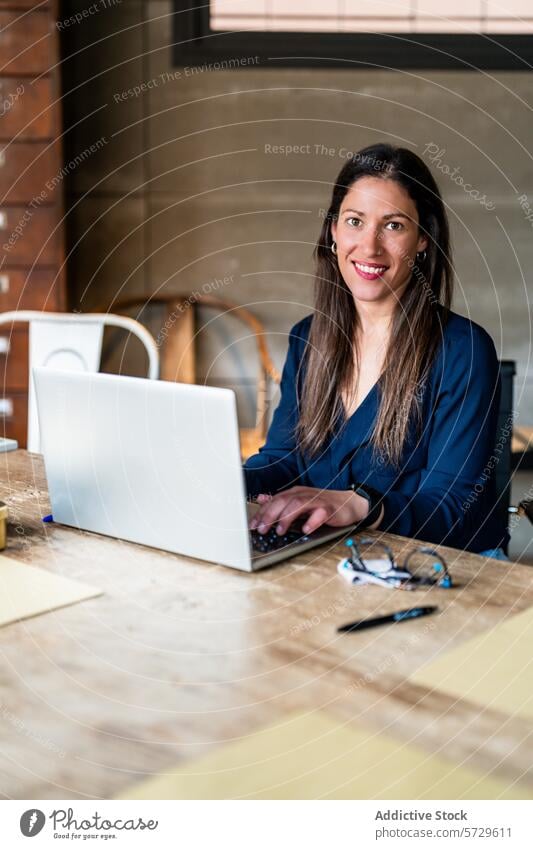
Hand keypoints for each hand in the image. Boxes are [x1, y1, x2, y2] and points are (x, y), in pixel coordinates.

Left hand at [248, 485, 375, 535]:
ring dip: (287, 517)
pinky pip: (320, 513)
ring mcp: (317, 500)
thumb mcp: (299, 502)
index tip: (253, 525)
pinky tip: (306, 529)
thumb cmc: (322, 505)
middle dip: (271, 515)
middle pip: (284, 501)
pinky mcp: (330, 509)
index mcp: (295, 493)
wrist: (349, 503)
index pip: (275, 500)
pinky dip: (312, 521)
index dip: (263, 513)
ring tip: (280, 530)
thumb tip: (261, 499)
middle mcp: (305, 494)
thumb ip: (281, 502)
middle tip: (262, 529)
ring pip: (299, 504)